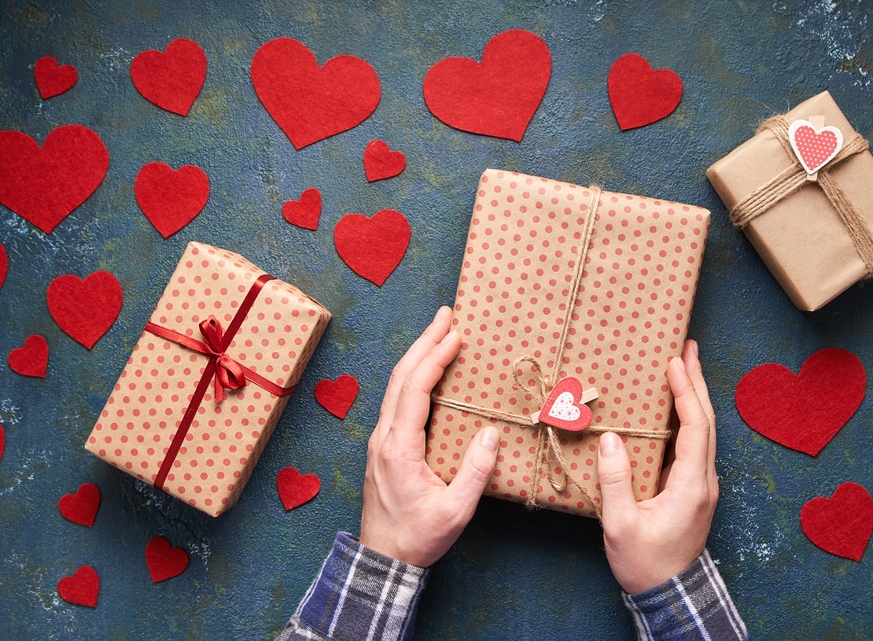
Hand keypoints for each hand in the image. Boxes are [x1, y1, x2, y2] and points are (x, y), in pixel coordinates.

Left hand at [359, 306, 499, 567]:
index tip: (454, 334)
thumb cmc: (419, 538)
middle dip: (424, 342)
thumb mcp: (455, 511)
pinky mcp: (384, 447)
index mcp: (399, 448)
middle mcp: (384, 437)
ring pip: (395, 386)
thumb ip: (474, 472)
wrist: (382, 559)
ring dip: (417, 355)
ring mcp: (380, 440)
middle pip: (401, 377)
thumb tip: (491, 434)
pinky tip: (426, 369)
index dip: (434, 358)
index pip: (415, 390)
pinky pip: (397, 399)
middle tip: (445, 314)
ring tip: (439, 332)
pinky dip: (413, 375)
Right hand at [597, 340, 718, 593]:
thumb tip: (610, 439)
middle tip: (687, 348)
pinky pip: (696, 444)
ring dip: (695, 397)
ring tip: (684, 366)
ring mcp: (702, 485)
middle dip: (697, 382)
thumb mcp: (621, 525)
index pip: (695, 427)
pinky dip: (688, 417)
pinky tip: (675, 407)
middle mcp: (704, 480)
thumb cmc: (645, 563)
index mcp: (691, 485)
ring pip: (705, 431)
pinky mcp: (693, 489)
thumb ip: (615, 482)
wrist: (669, 594)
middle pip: (707, 422)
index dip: (686, 392)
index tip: (675, 362)